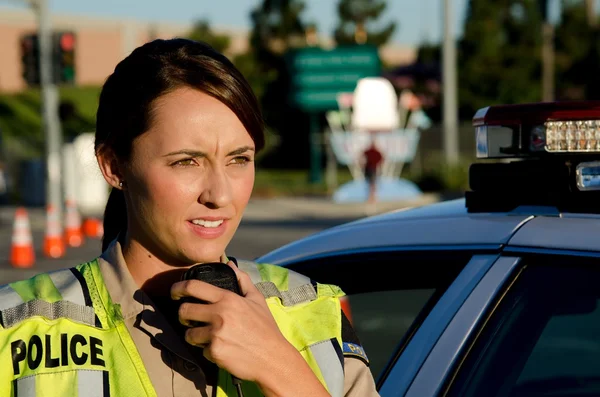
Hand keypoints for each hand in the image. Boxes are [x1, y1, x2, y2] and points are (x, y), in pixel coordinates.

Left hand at [171, 261, 294, 382]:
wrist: (272, 357)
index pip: (193, 287)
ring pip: (189, 334)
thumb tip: (230, 264)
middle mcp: (219, 314)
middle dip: (183, 316)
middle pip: (184, 311)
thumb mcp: (257, 300)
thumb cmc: (265, 328)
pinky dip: (209, 351)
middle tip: (190, 319)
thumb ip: (242, 280)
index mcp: (228, 299)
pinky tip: (222, 350)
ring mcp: (215, 334)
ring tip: (208, 337)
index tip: (174, 293)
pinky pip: (202, 350)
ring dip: (195, 336)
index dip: (178, 288)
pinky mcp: (214, 352)